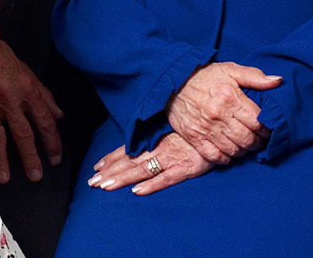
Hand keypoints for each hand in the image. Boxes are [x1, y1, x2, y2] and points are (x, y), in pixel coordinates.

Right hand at [0, 42, 62, 183]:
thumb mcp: (28, 73)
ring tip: (6, 178)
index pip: (45, 121)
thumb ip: (45, 96)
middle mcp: (12, 99)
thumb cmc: (2, 58)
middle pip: (24, 133)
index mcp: (28, 90)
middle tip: (36, 175)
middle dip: (31, 156)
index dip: (52, 141)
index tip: (55, 158)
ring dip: (3, 159)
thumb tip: (59, 115)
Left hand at [88, 133, 211, 195]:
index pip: (129, 148)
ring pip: (142, 170)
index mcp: (156, 137)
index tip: (97, 166)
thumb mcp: (174, 122)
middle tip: (92, 182)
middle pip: (130, 161)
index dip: (112, 157)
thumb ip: (158, 128)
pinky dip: (152, 185)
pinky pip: (166, 178)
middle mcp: (160, 147)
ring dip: (122, 178)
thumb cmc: (197, 122)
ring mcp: (172, 158)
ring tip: (105, 186)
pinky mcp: (186, 167)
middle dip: (110, 172)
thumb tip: (141, 132)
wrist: (221, 124)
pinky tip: (137, 191)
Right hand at [166, 62, 277, 162]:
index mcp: (230, 97)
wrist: (172, 81)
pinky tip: (230, 151)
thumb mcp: (230, 69)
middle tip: (259, 139)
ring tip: (246, 145)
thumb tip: (277, 81)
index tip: (268, 128)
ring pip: (234, 150)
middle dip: (258, 142)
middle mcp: (219, 115)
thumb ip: (255, 76)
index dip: (267, 128)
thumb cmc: (204, 75)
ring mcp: (206, 129)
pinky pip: (216, 157)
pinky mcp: (195, 138)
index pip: (258, 121)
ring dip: (244, 151)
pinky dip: (227, 158)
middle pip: (248, 139)